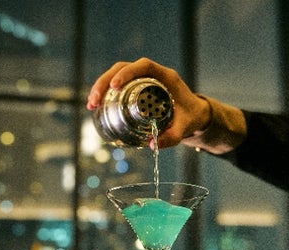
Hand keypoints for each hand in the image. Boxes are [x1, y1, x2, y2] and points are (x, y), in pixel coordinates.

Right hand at [87, 57, 209, 147]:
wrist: (196, 115)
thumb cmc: (192, 118)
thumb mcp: (185, 128)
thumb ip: (172, 137)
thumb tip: (152, 144)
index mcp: (166, 77)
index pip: (144, 65)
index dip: (127, 72)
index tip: (115, 86)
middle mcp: (153, 74)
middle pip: (124, 68)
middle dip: (105, 82)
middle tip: (95, 101)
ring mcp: (144, 79)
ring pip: (117, 74)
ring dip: (101, 87)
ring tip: (92, 105)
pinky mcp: (137, 87)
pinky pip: (118, 84)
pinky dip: (106, 93)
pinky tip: (96, 106)